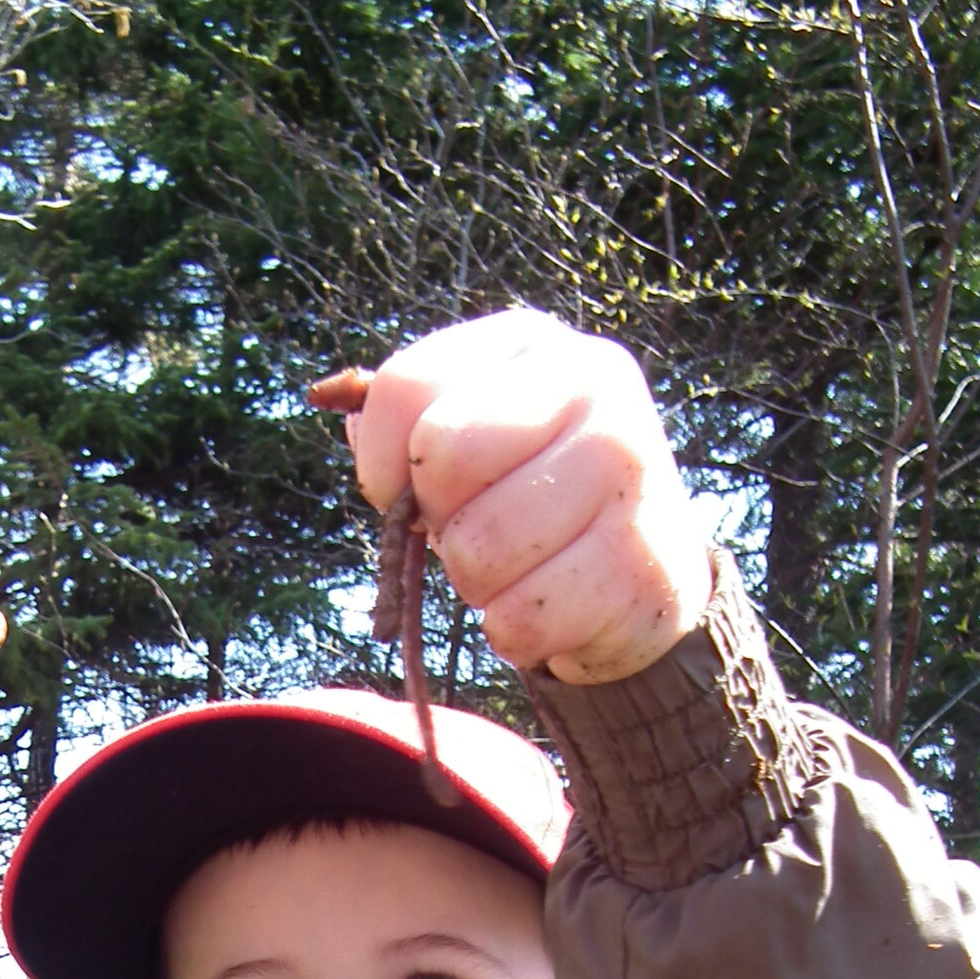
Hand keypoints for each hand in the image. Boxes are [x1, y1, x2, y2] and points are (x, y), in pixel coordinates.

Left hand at [347, 308, 711, 683]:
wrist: (648, 570)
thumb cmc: (531, 501)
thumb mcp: (470, 440)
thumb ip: (402, 421)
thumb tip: (331, 399)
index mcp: (532, 344)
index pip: (407, 387)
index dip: (381, 463)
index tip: (406, 498)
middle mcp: (595, 383)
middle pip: (442, 460)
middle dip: (442, 522)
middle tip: (482, 534)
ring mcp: (632, 467)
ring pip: (478, 552)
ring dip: (480, 587)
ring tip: (523, 571)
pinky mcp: (644, 561)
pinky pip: (520, 621)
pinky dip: (517, 635)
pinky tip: (555, 609)